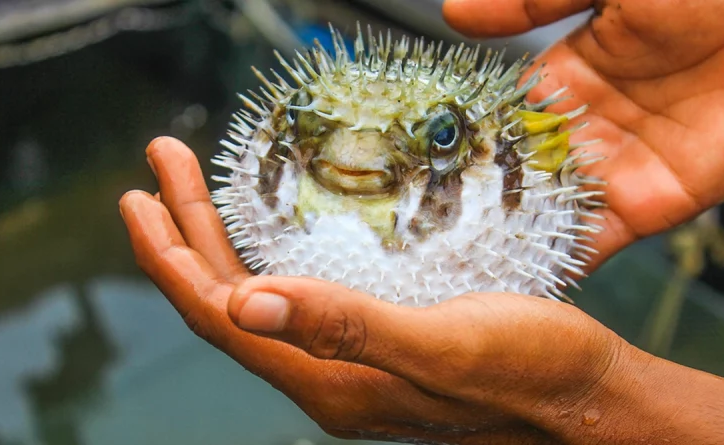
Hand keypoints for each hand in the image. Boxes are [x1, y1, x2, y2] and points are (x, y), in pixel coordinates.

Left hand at [120, 137, 630, 443]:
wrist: (583, 395)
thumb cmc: (529, 370)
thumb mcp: (442, 344)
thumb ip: (347, 329)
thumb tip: (244, 306)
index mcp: (331, 382)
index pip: (223, 321)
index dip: (174, 262)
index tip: (140, 200)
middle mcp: (329, 377)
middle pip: (232, 305)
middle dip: (185, 237)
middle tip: (157, 172)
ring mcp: (350, 364)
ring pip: (260, 302)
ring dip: (219, 244)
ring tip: (192, 193)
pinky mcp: (375, 345)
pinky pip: (297, 301)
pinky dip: (265, 259)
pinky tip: (266, 234)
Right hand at [443, 0, 723, 269]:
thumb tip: (456, 11)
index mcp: (572, 73)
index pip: (505, 119)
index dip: (466, 143)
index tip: (419, 167)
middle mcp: (590, 125)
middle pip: (521, 174)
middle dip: (479, 202)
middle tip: (425, 232)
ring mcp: (621, 166)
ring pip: (551, 212)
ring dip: (511, 237)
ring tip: (456, 266)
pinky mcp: (657, 202)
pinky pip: (600, 238)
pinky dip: (562, 259)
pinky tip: (521, 277)